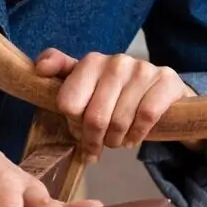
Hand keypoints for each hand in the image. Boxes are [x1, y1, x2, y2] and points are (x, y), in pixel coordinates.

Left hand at [34, 48, 195, 158]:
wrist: (163, 92)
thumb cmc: (117, 93)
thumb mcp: (87, 83)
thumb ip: (61, 72)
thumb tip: (40, 67)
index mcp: (91, 61)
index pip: (69, 104)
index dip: (74, 125)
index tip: (80, 130)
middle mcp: (116, 61)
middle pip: (94, 118)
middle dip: (94, 140)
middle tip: (99, 146)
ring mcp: (142, 69)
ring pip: (119, 121)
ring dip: (116, 140)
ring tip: (117, 141)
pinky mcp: (166, 80)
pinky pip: (145, 117)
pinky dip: (138, 135)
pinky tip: (134, 138)